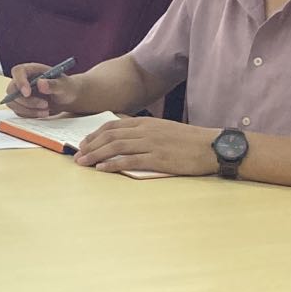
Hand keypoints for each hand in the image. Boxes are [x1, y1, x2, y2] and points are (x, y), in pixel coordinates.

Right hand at [4, 61, 80, 117]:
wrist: (66, 98)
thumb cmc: (65, 87)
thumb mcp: (64, 85)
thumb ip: (53, 84)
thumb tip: (40, 83)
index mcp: (31, 70)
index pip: (18, 71)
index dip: (20, 81)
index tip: (27, 93)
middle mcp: (22, 80)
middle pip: (12, 90)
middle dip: (27, 101)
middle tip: (45, 105)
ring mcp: (19, 93)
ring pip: (13, 103)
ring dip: (28, 110)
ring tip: (46, 110)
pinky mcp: (20, 104)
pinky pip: (18, 111)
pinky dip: (30, 115)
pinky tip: (43, 113)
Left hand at [72, 118, 218, 175]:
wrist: (212, 146)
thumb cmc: (189, 140)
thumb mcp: (164, 129)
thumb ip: (144, 132)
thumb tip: (124, 137)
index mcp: (146, 122)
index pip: (113, 125)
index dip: (94, 134)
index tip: (83, 143)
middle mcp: (146, 131)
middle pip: (110, 136)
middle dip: (90, 146)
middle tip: (77, 155)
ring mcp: (152, 144)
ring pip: (116, 147)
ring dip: (96, 155)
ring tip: (83, 163)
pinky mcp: (158, 158)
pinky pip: (130, 160)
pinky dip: (113, 164)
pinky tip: (102, 168)